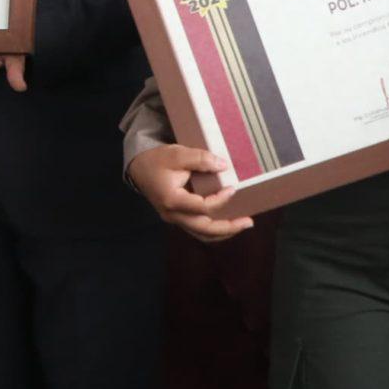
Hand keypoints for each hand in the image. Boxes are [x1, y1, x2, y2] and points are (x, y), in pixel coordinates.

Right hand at [127, 144, 252, 240]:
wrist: (139, 168)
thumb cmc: (158, 160)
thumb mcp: (177, 154)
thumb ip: (200, 159)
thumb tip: (224, 166)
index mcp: (172, 200)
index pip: (202, 207)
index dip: (220, 200)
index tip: (233, 188)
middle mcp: (173, 215)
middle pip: (204, 229)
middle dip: (228, 227)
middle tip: (249, 221)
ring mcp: (175, 219)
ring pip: (202, 234)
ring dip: (223, 232)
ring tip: (242, 225)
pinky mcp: (179, 218)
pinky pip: (198, 230)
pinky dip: (214, 229)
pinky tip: (228, 223)